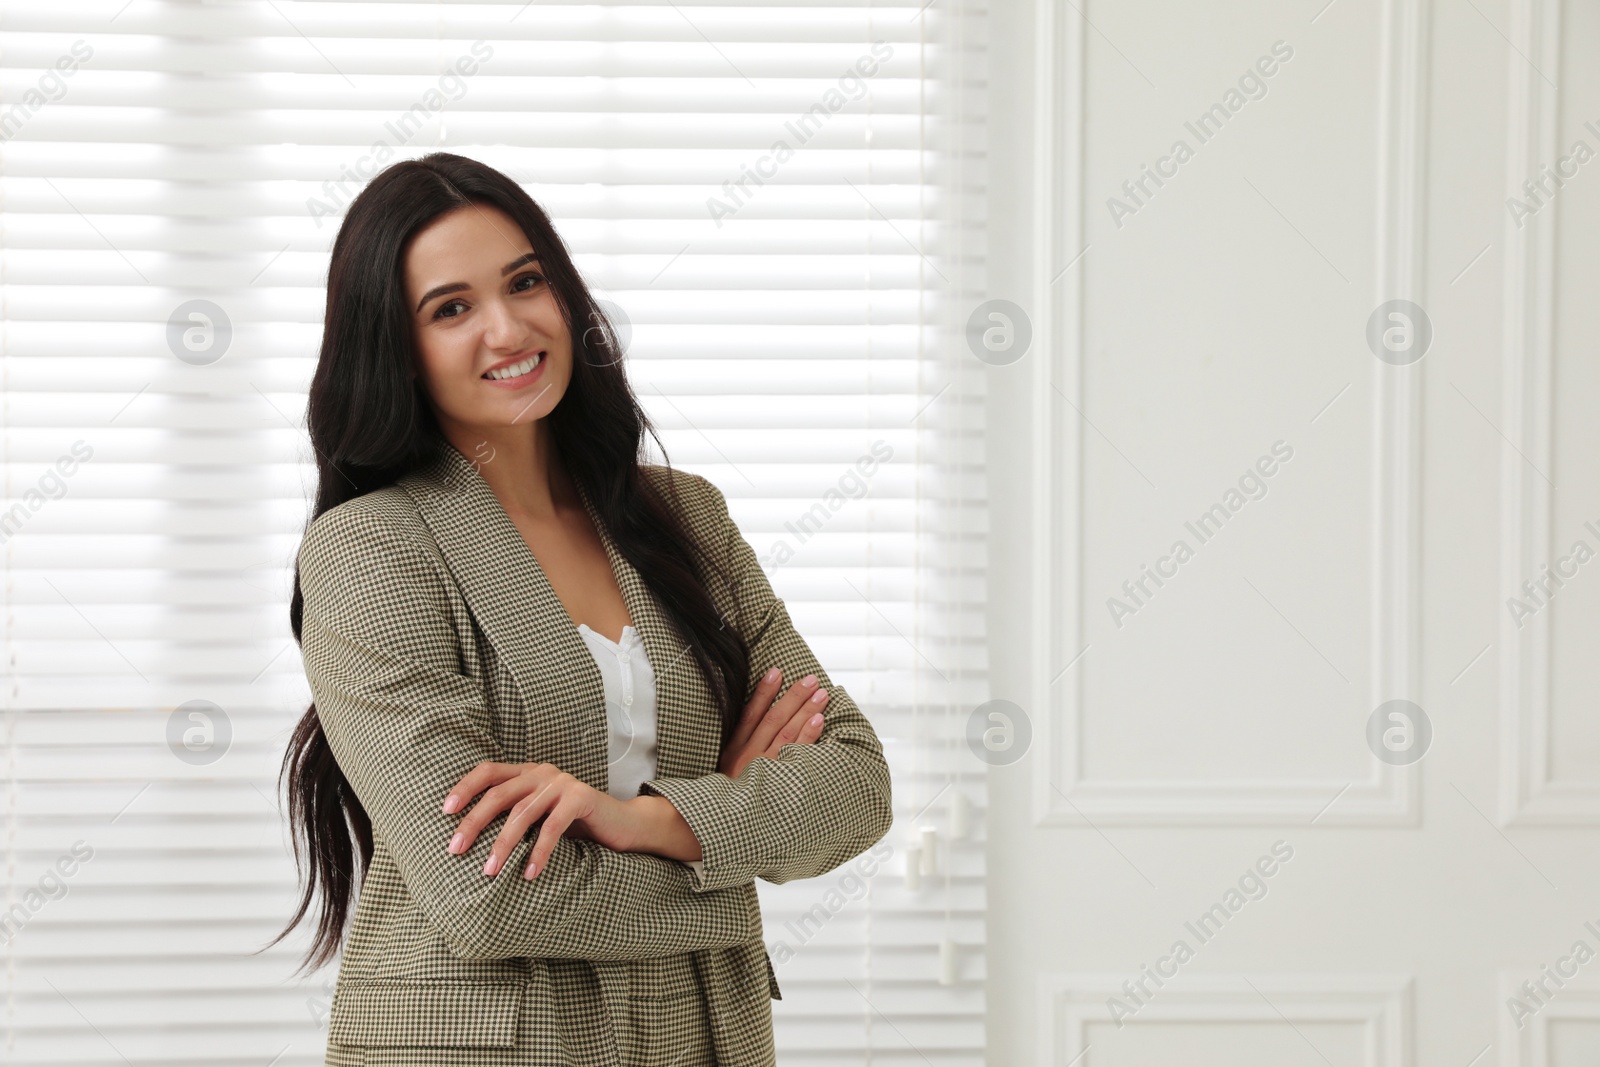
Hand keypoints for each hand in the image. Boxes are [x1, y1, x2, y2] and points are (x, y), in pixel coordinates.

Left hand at [441, 762, 634, 878]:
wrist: (623, 825)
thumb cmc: (576, 826)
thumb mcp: (540, 818)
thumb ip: (515, 817)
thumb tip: (470, 840)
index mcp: (529, 772)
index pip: (489, 771)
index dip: (465, 788)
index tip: (445, 811)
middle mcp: (543, 772)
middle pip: (499, 794)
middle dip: (473, 822)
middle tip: (455, 849)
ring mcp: (563, 784)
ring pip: (522, 813)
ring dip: (502, 844)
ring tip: (489, 870)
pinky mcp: (581, 799)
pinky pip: (552, 827)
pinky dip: (538, 852)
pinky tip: (528, 873)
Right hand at [718, 667, 829, 779]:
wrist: (731, 830)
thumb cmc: (736, 790)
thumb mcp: (725, 768)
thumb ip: (738, 745)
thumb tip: (759, 715)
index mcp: (734, 750)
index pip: (750, 714)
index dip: (763, 692)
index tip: (776, 672)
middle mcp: (748, 756)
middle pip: (773, 719)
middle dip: (794, 697)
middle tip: (811, 680)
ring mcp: (764, 767)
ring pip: (788, 732)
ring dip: (806, 710)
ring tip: (821, 694)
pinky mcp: (780, 780)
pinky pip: (798, 753)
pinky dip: (808, 735)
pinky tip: (819, 719)